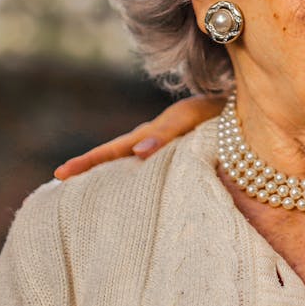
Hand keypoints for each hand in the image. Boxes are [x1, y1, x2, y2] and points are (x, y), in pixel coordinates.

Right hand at [53, 95, 224, 179]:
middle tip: (60, 182)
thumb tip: (136, 153)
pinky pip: (154, 170)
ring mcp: (165, 149)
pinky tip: (132, 195)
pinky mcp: (181, 157)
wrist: (244, 109)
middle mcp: (154, 141)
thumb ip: (165, 133)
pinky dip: (137, 180)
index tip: (61, 174)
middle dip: (89, 169)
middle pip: (116, 157)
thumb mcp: (190, 118)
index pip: (113, 149)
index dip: (87, 162)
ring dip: (110, 176)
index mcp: (152, 133)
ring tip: (86, 194)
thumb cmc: (218, 111)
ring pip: (131, 163)